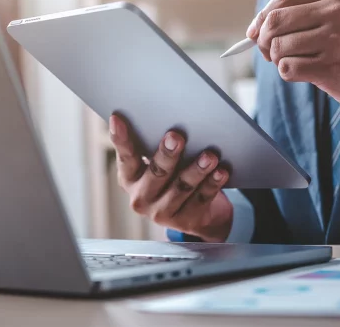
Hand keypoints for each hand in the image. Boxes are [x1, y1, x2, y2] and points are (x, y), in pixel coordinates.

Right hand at [108, 114, 232, 241]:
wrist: (194, 214)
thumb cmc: (173, 176)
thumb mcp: (159, 165)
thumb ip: (157, 147)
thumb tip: (169, 119)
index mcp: (130, 178)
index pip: (125, 157)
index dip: (120, 139)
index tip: (117, 118)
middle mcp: (142, 198)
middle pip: (157, 173)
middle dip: (167, 154)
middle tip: (176, 136)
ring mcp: (163, 212)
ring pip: (182, 187)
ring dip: (197, 169)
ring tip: (209, 155)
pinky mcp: (187, 221)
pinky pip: (202, 198)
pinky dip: (213, 183)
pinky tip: (221, 171)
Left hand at [247, 0, 339, 127]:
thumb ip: (307, 14)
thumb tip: (257, 27)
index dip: (263, 15)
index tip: (255, 31)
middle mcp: (336, 12)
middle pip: (275, 21)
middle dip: (263, 39)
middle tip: (269, 52)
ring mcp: (334, 40)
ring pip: (279, 46)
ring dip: (277, 59)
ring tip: (293, 63)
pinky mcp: (330, 68)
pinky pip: (287, 68)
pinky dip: (287, 73)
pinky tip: (304, 74)